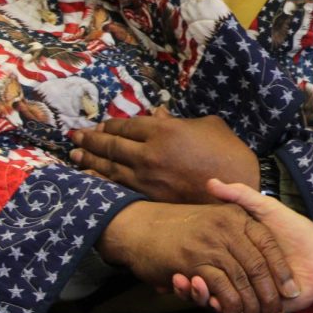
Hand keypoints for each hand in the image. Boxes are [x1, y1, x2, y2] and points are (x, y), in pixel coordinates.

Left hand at [71, 106, 258, 202]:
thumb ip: (181, 120)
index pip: (128, 126)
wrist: (238, 187)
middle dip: (90, 140)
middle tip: (74, 137)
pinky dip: (101, 181)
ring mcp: (147, 178)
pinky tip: (89, 178)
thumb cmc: (228, 152)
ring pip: (109, 168)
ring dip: (89, 160)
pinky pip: (118, 187)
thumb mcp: (209, 125)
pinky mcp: (150, 197)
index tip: (100, 125)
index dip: (111, 125)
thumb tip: (160, 115)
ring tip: (75, 155)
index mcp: (165, 130)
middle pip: (112, 146)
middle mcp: (149, 153)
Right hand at [97, 200, 298, 312]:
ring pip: (241, 279)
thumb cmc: (181, 223)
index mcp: (238, 217)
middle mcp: (228, 229)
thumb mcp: (216, 212)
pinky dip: (229, 305)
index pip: (268, 245)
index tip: (292, 290)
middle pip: (258, 266)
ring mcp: (211, 245)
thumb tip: (266, 238)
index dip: (281, 269)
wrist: (141, 226)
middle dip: (270, 294)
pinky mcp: (194, 263)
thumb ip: (241, 205)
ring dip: (251, 305)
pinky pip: (219, 287)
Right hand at [171, 178, 312, 312]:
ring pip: (217, 294)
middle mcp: (242, 270)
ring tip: (185, 283)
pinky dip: (216, 304)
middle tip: (175, 276)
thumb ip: (241, 196)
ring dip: (199, 293)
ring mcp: (248, 289)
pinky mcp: (256, 306)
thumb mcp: (265, 208)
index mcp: (242, 249)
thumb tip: (211, 182)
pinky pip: (231, 308)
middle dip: (191, 280)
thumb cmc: (295, 230)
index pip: (211, 257)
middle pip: (209, 279)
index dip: (193, 254)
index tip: (176, 249)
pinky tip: (205, 296)